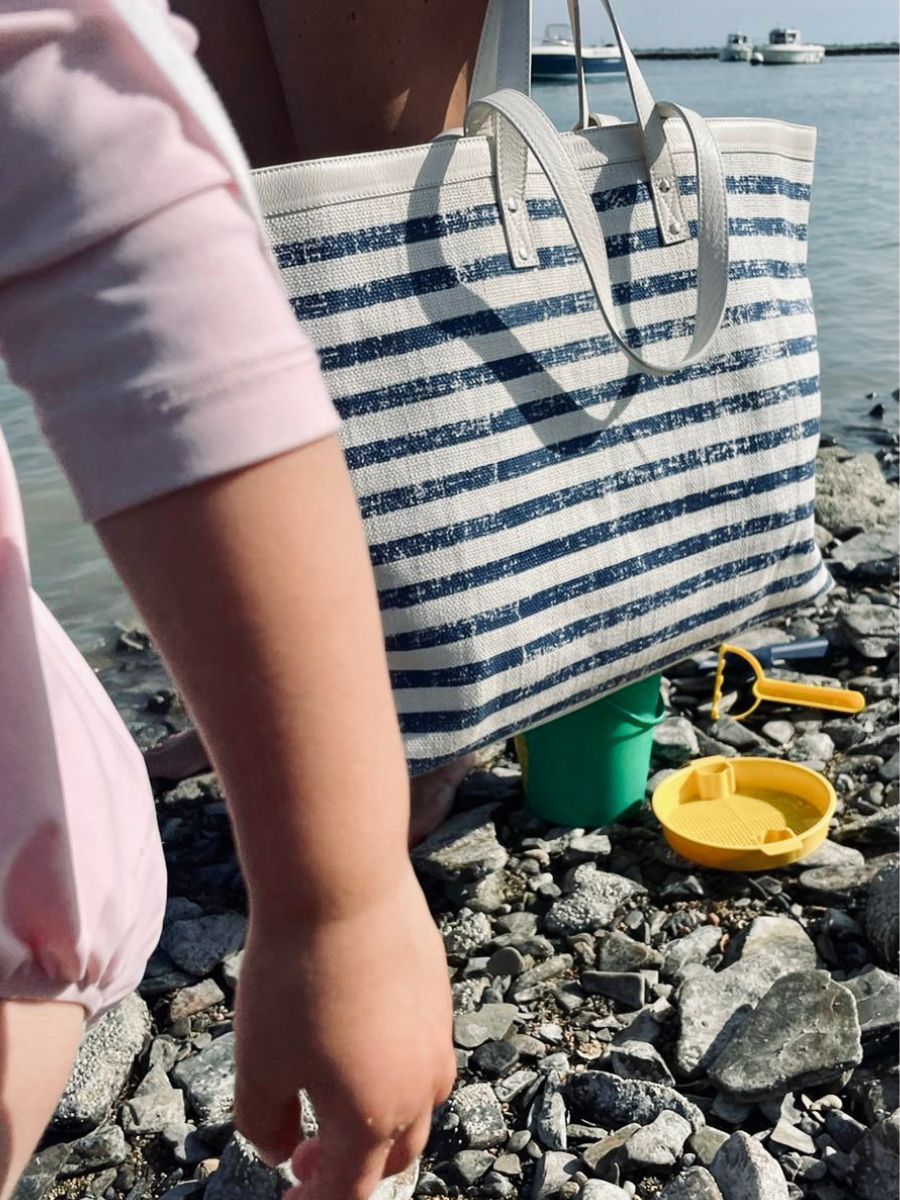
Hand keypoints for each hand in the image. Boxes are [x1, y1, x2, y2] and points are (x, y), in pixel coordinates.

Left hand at [233, 867, 455, 1198]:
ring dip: (379, 1117)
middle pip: (395, 1155)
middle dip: (352, 1167)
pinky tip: (355, 1032)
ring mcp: (437, 1035)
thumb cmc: (295, 978)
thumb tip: (281, 1148)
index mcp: (373, 1119)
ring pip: (418, 1103)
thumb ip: (263, 1125)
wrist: (344, 884)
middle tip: (306, 1155)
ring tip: (335, 1095)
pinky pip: (422, 1050)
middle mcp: (420, 1086)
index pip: (350, 1191)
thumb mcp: (257, 1064)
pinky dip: (393, 1065)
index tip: (288, 1197)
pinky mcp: (438, 991)